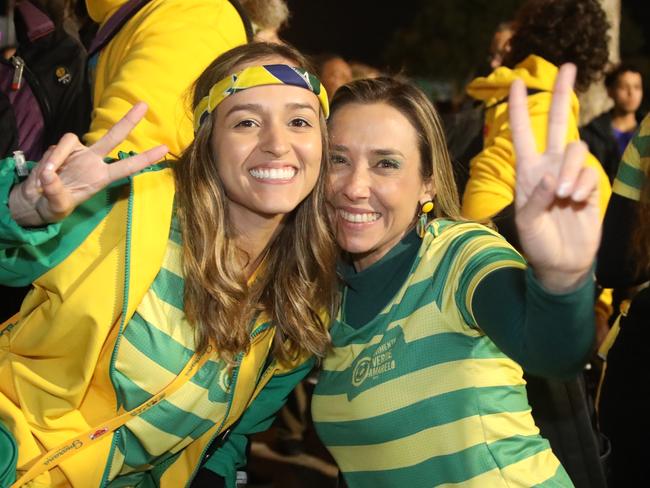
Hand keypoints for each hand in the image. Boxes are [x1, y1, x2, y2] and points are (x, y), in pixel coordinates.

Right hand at [9, 102, 168, 225]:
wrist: (35, 200)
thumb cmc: (53, 206)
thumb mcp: (56, 207)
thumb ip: (55, 192)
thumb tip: (49, 175)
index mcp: (101, 177)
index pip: (127, 166)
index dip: (146, 158)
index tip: (165, 148)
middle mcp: (93, 161)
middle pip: (113, 136)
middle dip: (129, 121)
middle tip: (144, 105)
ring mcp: (77, 152)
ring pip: (71, 139)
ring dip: (58, 157)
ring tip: (48, 177)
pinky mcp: (61, 148)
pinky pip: (56, 147)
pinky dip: (50, 159)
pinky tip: (44, 175)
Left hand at [509, 64, 600, 292]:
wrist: (561, 261)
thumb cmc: (536, 241)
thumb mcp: (526, 222)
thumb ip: (536, 199)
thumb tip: (552, 177)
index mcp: (527, 170)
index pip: (522, 133)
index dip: (519, 108)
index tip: (515, 82)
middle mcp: (549, 166)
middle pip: (558, 122)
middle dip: (561, 94)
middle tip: (568, 66)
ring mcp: (570, 174)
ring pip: (576, 148)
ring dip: (570, 170)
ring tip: (564, 196)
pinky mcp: (590, 185)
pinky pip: (589, 172)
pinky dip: (582, 185)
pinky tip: (575, 202)